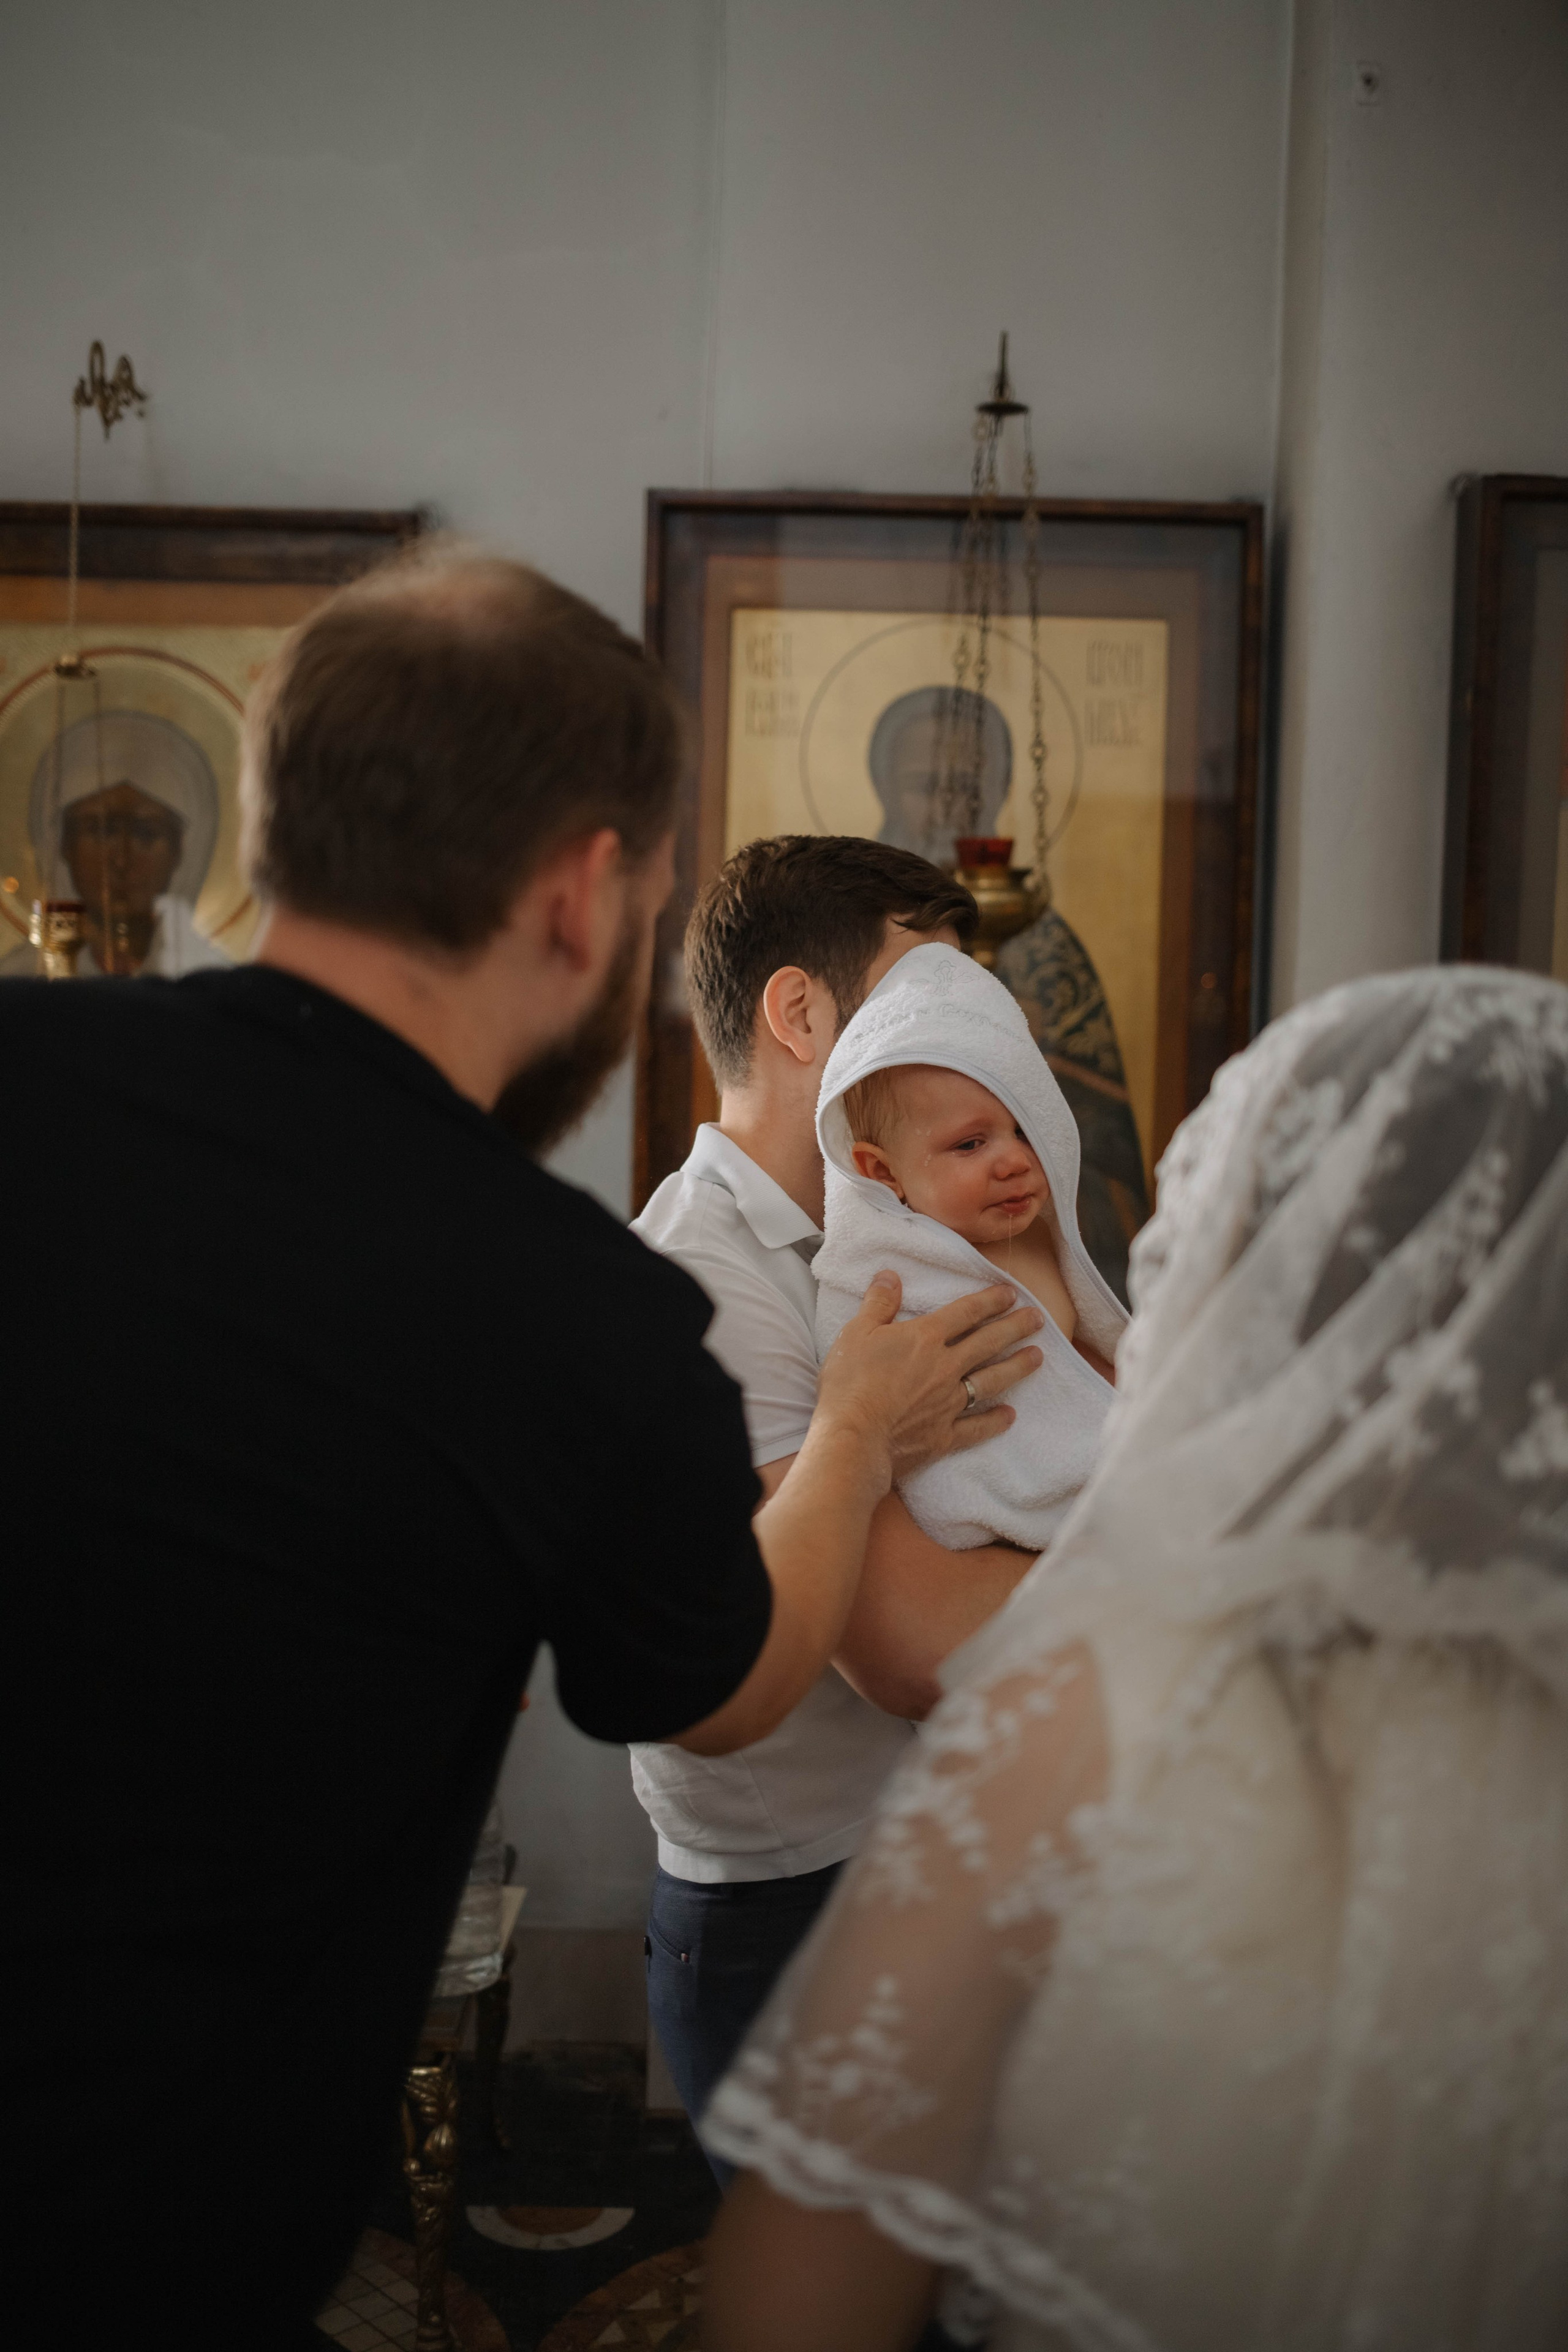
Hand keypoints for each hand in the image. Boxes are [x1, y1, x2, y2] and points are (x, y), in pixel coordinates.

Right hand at [816, 1271, 1043, 1484]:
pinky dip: (994, 1421)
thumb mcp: (856, 1333)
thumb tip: (889, 1276)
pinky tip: (1010, 1416)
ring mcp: (949, 1403)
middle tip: (1039, 1319)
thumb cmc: (850, 1383)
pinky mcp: (944, 1435)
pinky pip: (977, 1427)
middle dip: (1015, 1328)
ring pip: (991, 1380)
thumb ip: (878, 1303)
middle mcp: (945, 1367)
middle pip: (988, 1342)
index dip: (990, 1300)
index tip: (1011, 1293)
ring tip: (1037, 1357)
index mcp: (925, 1338)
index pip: (966, 1313)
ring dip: (1017, 1367)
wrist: (854, 1438)